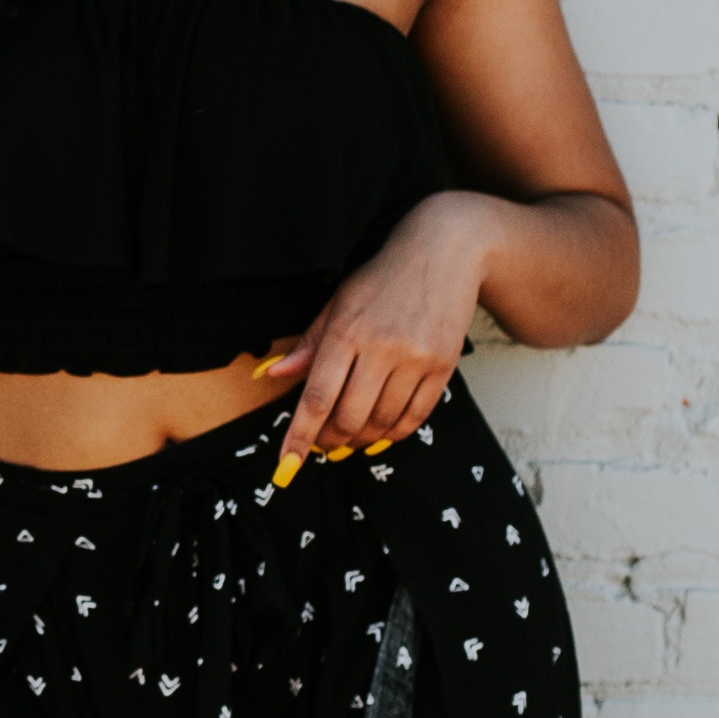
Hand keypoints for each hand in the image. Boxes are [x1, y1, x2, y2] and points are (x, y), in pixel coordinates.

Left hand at [263, 200, 492, 479]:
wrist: (445, 253)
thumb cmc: (382, 279)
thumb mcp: (338, 303)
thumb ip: (308, 344)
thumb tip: (273, 376)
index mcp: (347, 332)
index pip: (317, 397)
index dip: (299, 436)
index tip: (287, 464)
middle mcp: (382, 348)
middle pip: (350, 417)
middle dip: (331, 440)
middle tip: (323, 445)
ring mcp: (416, 359)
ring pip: (383, 421)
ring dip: (362, 440)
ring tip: (349, 439)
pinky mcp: (443, 366)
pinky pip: (416, 416)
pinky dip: (395, 433)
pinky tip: (381, 434)